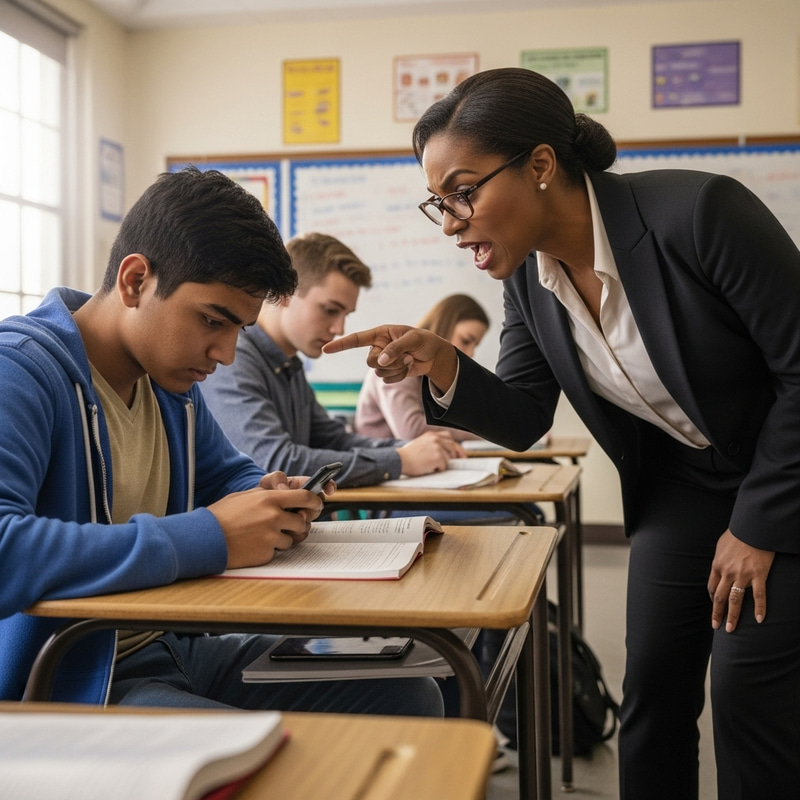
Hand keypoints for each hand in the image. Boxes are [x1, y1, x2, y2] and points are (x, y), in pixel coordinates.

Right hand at [208, 479, 324, 568]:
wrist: (205, 538)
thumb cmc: (222, 516)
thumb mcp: (244, 496)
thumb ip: (267, 496)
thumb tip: (286, 495)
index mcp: (269, 498)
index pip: (304, 496)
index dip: (313, 501)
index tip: (315, 504)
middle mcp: (274, 516)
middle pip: (303, 521)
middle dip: (298, 524)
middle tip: (290, 525)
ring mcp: (271, 536)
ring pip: (292, 539)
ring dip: (283, 539)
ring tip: (263, 535)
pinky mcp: (266, 553)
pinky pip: (277, 552)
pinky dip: (270, 550)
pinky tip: (255, 545)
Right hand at [322, 325, 458, 391]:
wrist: (434, 356)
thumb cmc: (424, 341)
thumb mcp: (413, 339)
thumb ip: (396, 348)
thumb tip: (381, 361)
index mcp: (380, 334)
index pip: (356, 339)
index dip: (340, 345)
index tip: (325, 349)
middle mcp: (378, 347)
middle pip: (369, 361)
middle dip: (387, 362)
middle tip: (405, 356)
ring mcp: (383, 361)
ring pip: (379, 372)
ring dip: (396, 368)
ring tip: (409, 359)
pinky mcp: (389, 372)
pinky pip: (387, 380)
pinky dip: (400, 376)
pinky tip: (408, 367)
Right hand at [397, 431, 463, 475]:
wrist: (400, 460)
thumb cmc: (408, 455)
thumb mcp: (422, 444)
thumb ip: (433, 444)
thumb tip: (448, 453)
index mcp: (431, 434)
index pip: (449, 437)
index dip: (454, 445)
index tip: (459, 453)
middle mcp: (435, 438)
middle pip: (452, 446)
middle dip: (456, 455)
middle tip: (457, 461)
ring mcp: (437, 447)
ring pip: (448, 458)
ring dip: (443, 463)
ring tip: (431, 464)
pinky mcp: (437, 457)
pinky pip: (444, 465)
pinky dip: (438, 469)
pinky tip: (429, 467)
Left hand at [707, 529, 774, 631]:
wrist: (752, 528)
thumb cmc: (737, 535)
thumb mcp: (721, 546)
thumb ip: (719, 560)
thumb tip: (718, 568)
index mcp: (717, 565)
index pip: (712, 587)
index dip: (712, 599)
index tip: (714, 606)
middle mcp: (727, 573)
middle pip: (720, 597)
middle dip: (717, 613)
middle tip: (716, 626)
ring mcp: (743, 575)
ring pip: (735, 600)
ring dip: (732, 616)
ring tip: (730, 629)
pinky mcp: (758, 575)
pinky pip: (759, 595)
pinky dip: (759, 608)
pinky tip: (759, 619)